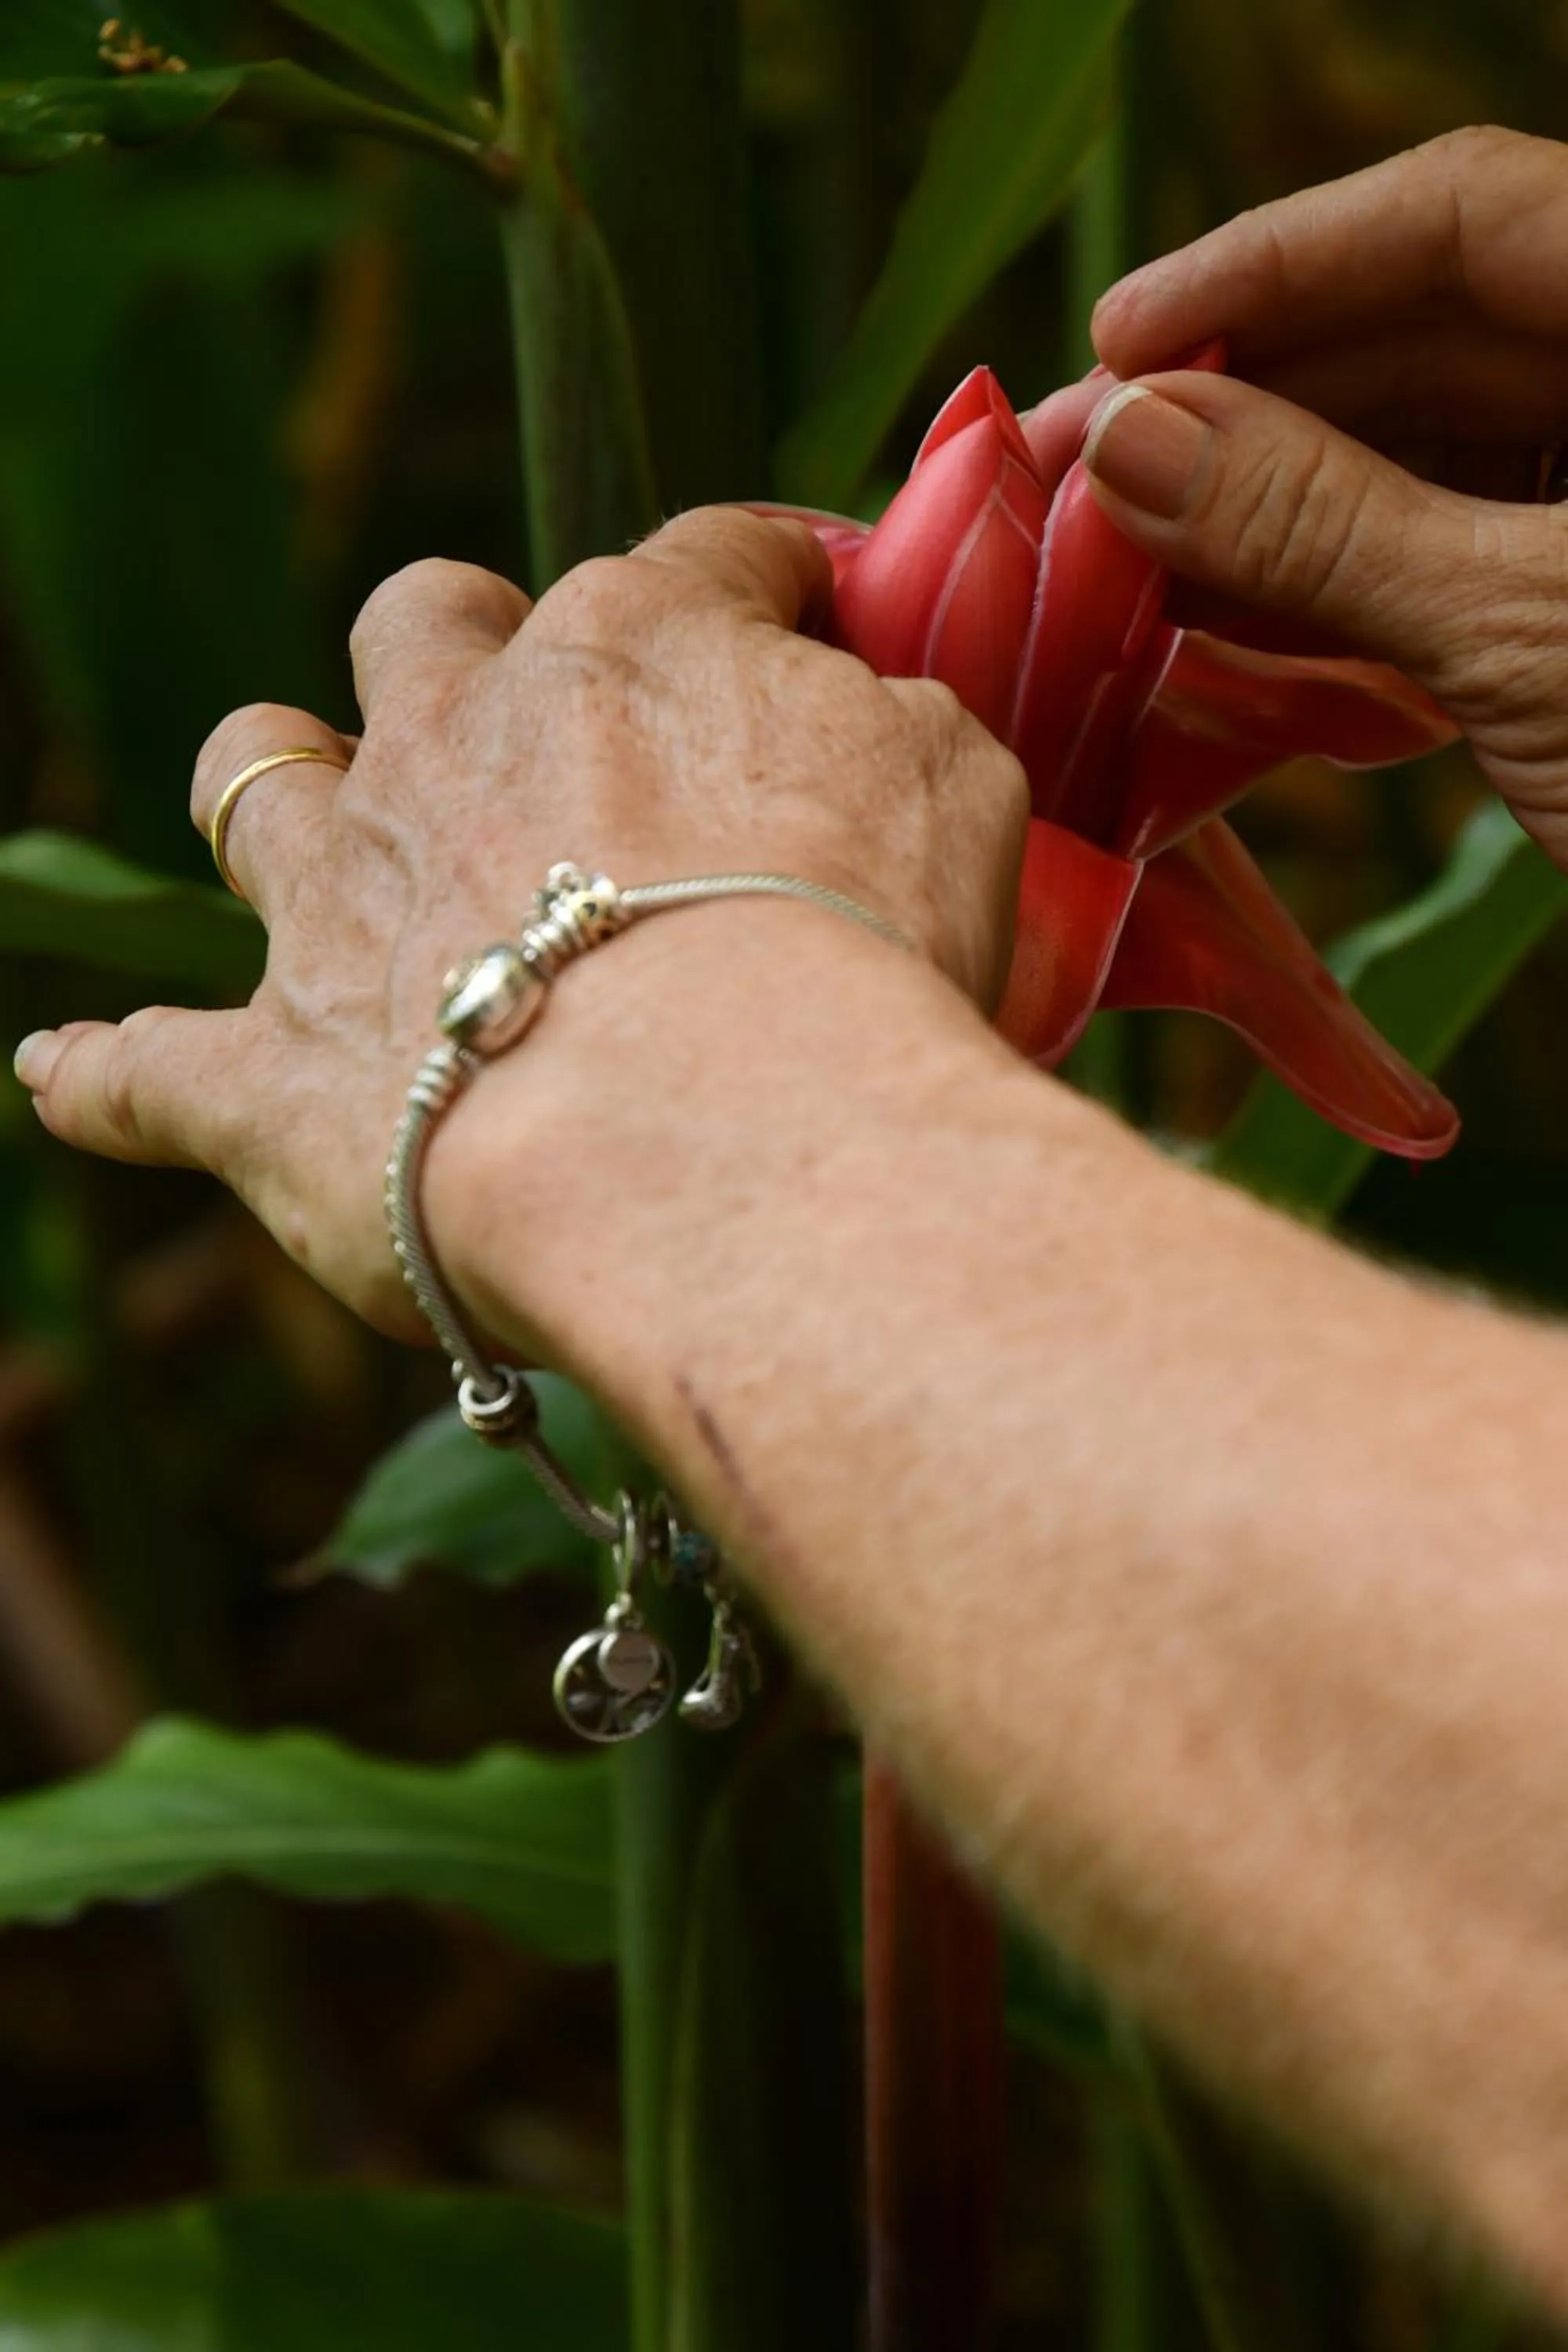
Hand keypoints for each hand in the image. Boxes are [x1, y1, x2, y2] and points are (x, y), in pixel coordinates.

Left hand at [12, 510, 1026, 1339]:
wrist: (711, 1141)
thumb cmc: (855, 956)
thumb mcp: (959, 796)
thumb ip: (908, 730)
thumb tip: (883, 717)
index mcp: (635, 648)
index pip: (706, 557)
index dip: (763, 573)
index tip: (804, 605)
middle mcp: (455, 738)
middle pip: (427, 624)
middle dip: (464, 641)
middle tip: (524, 706)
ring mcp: (340, 899)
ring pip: (255, 780)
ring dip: (277, 790)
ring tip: (308, 835)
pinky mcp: (265, 1077)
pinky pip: (141, 1074)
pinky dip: (108, 1080)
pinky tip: (68, 1084)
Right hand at [1082, 126, 1567, 862]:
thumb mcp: (1530, 633)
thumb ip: (1327, 524)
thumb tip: (1134, 440)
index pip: (1471, 217)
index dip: (1279, 259)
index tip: (1123, 337)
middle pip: (1427, 341)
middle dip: (1244, 401)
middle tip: (1080, 469)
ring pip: (1417, 467)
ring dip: (1262, 510)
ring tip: (1114, 554)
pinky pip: (1436, 576)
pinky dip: (1324, 602)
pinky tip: (1206, 623)